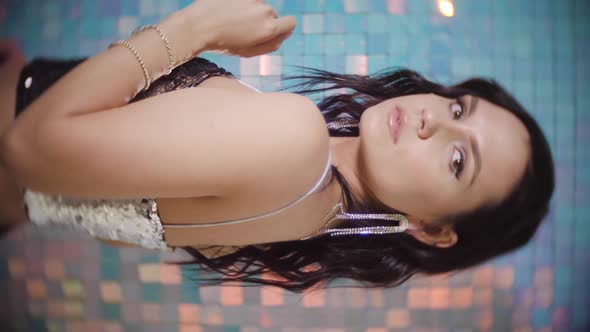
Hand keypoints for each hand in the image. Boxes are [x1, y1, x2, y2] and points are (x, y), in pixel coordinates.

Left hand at [172, 0, 295, 57]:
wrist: (198, 25)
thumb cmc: (223, 43)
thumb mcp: (249, 52)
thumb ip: (271, 45)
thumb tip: (283, 36)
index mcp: (269, 28)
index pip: (291, 23)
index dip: (283, 29)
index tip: (273, 32)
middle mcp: (265, 10)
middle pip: (272, 15)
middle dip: (262, 21)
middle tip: (243, 31)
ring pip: (258, 5)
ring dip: (250, 12)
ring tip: (231, 20)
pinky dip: (240, 4)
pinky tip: (228, 12)